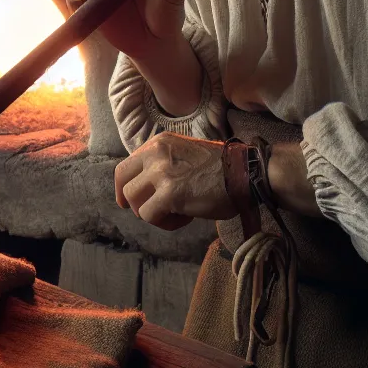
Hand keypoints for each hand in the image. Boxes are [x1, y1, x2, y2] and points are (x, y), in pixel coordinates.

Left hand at [113, 132, 236, 229]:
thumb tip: (146, 186)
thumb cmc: (221, 169)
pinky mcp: (169, 193)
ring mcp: (161, 172)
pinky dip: (165, 223)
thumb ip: (163, 164)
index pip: (127, 165)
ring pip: (134, 201)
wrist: (244, 173)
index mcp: (159, 143)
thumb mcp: (184, 154)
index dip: (124, 186)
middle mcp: (156, 153)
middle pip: (122, 180)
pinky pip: (150, 215)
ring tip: (174, 214)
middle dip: (130, 200)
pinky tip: (184, 219)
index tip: (129, 200)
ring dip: (151, 213)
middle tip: (144, 212)